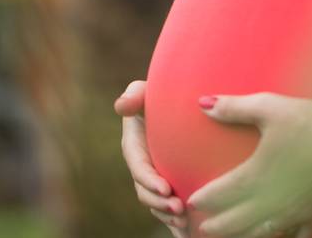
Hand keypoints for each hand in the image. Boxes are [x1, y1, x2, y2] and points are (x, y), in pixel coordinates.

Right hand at [114, 80, 188, 236]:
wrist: (188, 103)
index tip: (166, 188)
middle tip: (179, 210)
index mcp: (136, 145)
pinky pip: (172, 208)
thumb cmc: (165, 92)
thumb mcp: (149, 89)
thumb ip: (135, 93)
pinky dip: (179, 223)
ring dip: (169, 216)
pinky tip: (190, 233)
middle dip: (160, 205)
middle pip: (147, 191)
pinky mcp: (174, 185)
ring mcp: (158, 177)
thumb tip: (121, 106)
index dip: (149, 180)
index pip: (139, 166)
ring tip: (186, 222)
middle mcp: (145, 165)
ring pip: (158, 204)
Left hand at [186, 92, 311, 236]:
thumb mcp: (268, 107)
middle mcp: (273, 200)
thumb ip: (233, 108)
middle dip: (218, 226)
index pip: (222, 193)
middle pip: (237, 221)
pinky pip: (300, 237)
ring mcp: (297, 212)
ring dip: (245, 236)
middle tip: (205, 228)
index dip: (206, 199)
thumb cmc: (310, 118)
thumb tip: (203, 104)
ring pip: (263, 233)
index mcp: (257, 175)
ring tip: (236, 236)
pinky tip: (281, 236)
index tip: (194, 202)